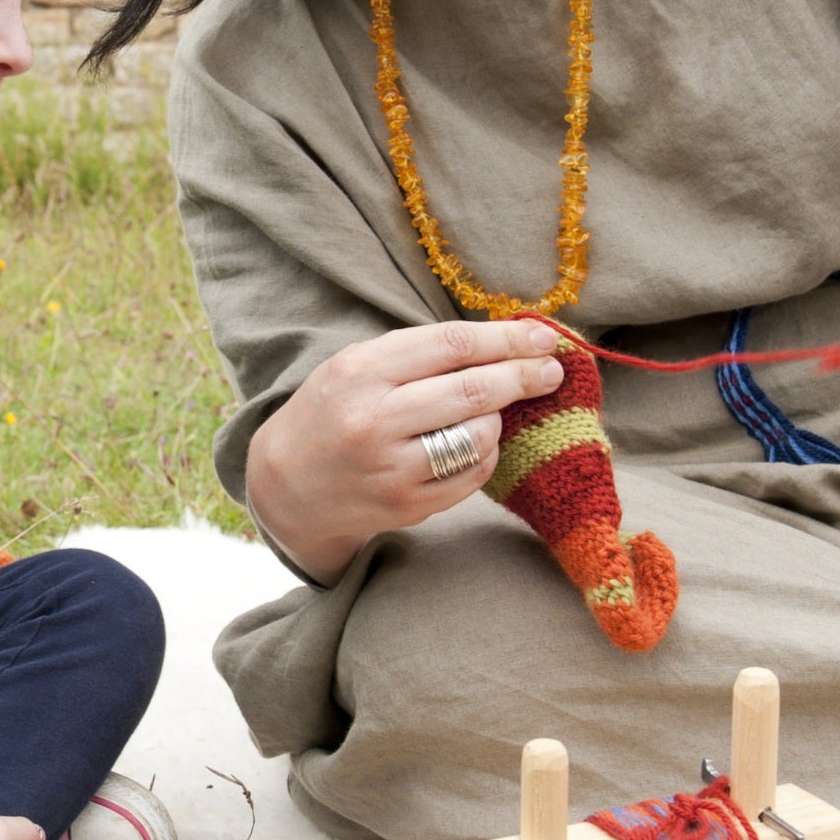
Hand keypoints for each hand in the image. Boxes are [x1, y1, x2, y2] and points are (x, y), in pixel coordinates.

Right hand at [245, 318, 568, 582]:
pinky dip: (486, 454)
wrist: (287, 484)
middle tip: (551, 369)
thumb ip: (420, 353)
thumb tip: (504, 339)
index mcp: (361, 371)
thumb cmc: (333, 411)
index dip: (505, 338)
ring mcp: (391, 467)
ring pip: (478, 435)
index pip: (451, 345)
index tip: (542, 334)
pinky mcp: (406, 505)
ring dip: (498, 419)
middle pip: (472, 390)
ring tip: (492, 412)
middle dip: (524, 375)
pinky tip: (476, 444)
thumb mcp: (358, 366)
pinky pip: (472, 475)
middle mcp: (374, 419)